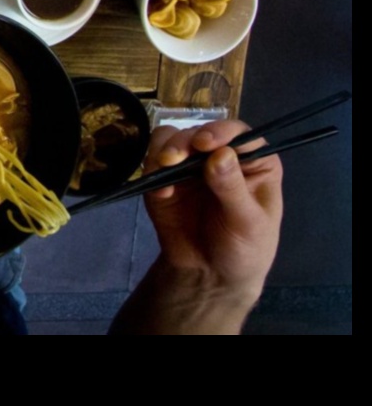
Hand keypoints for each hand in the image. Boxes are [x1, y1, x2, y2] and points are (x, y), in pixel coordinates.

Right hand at [142, 118, 282, 302]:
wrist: (209, 273)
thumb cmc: (244, 248)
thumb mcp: (248, 223)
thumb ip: (233, 189)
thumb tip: (220, 154)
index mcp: (253, 161)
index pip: (238, 134)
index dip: (220, 132)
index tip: (204, 145)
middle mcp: (220, 156)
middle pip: (199, 132)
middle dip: (184, 143)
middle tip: (173, 160)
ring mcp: (190, 165)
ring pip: (171, 139)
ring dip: (165, 150)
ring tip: (165, 170)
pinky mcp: (164, 177)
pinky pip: (152, 161)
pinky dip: (152, 170)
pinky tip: (161, 193)